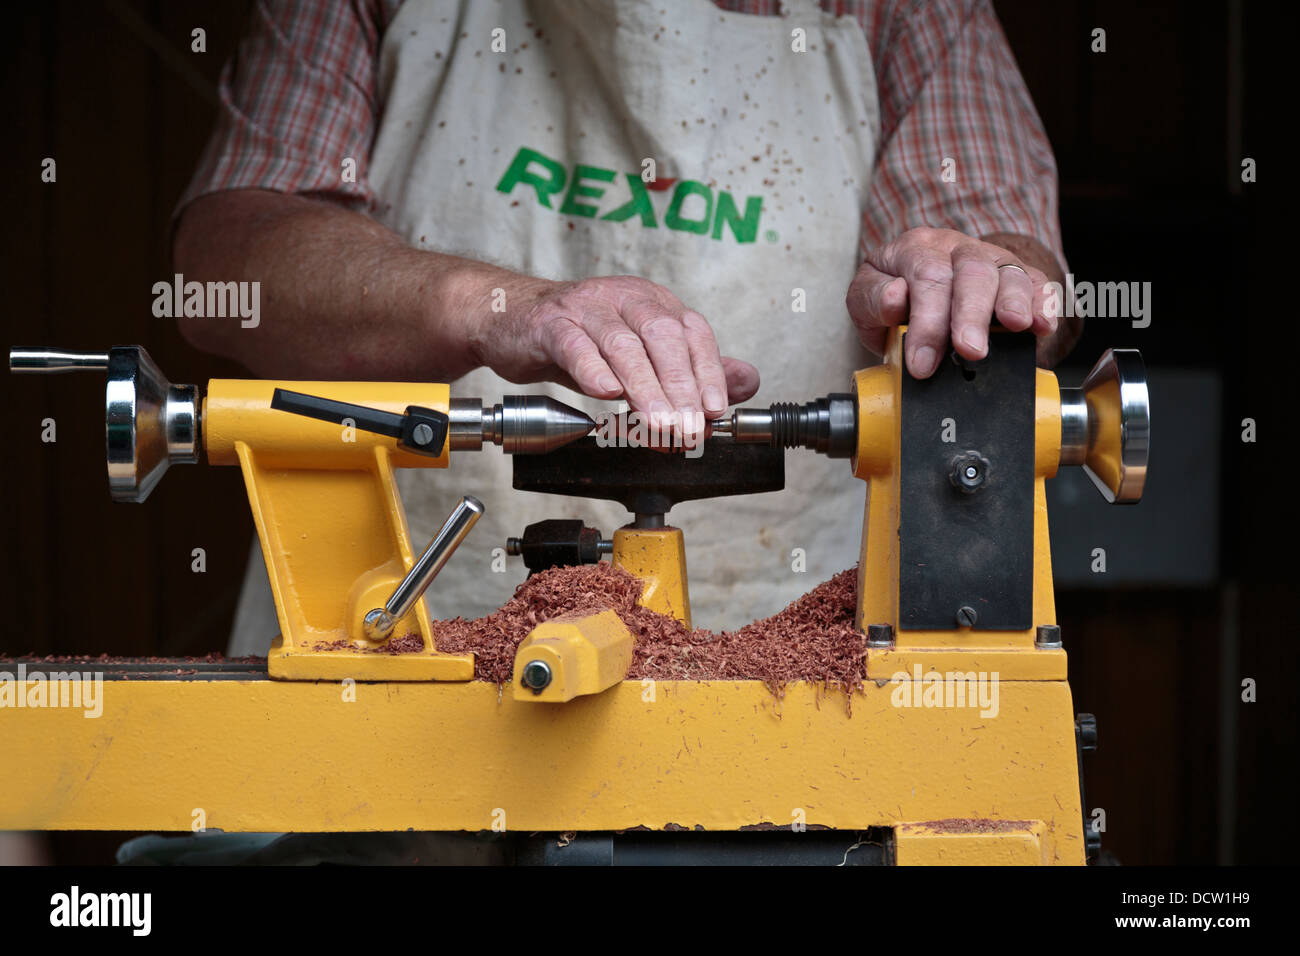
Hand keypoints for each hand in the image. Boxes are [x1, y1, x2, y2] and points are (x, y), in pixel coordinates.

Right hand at [470, 274, 759, 431]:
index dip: (709, 372)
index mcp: (654, 303)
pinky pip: (575, 345)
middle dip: (680, 386)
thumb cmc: (579, 340)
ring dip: (644, 387)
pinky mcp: (551, 324)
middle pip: (662, 337)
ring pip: (623, 344)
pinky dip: (592, 369)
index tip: (716, 411)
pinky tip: (605, 393)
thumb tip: (746, 382)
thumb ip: (692, 368)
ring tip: (659, 422)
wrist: (511, 320)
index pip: (692, 333)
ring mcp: (587, 308)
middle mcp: (625, 299)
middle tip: (688, 427)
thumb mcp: (641, 353)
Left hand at [846, 227, 1059, 377]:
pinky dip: (1044, 303)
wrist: (914, 289)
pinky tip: (1042, 325)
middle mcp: (956, 248)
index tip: (922, 362)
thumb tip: (893, 300)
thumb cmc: (891, 298)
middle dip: (972, 313)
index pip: (926, 276)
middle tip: (971, 351)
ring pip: (1009, 271)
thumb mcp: (865, 299)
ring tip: (1016, 327)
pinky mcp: (1017, 277)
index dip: (927, 322)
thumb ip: (872, 300)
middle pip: (972, 271)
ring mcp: (990, 259)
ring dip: (1015, 302)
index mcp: (916, 249)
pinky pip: (1037, 282)